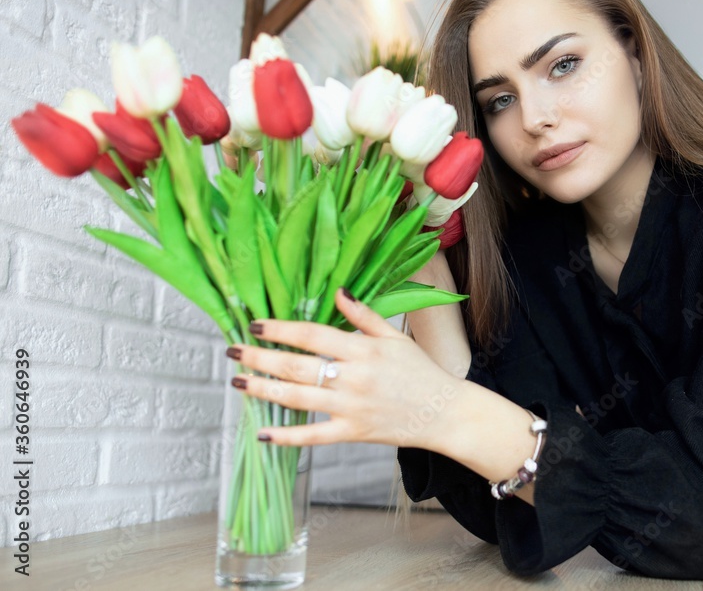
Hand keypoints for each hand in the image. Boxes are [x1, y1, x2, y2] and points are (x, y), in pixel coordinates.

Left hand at [229, 287, 463, 449]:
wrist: (443, 412)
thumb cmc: (420, 371)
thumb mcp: (394, 337)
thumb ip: (363, 315)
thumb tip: (337, 292)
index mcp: (363, 349)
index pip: (312, 335)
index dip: (281, 329)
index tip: (255, 324)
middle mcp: (353, 378)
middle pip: (296, 367)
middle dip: (260, 358)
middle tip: (232, 351)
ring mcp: (351, 407)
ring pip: (297, 400)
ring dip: (263, 391)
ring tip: (238, 382)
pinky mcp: (353, 432)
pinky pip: (313, 436)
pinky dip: (286, 437)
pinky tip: (262, 433)